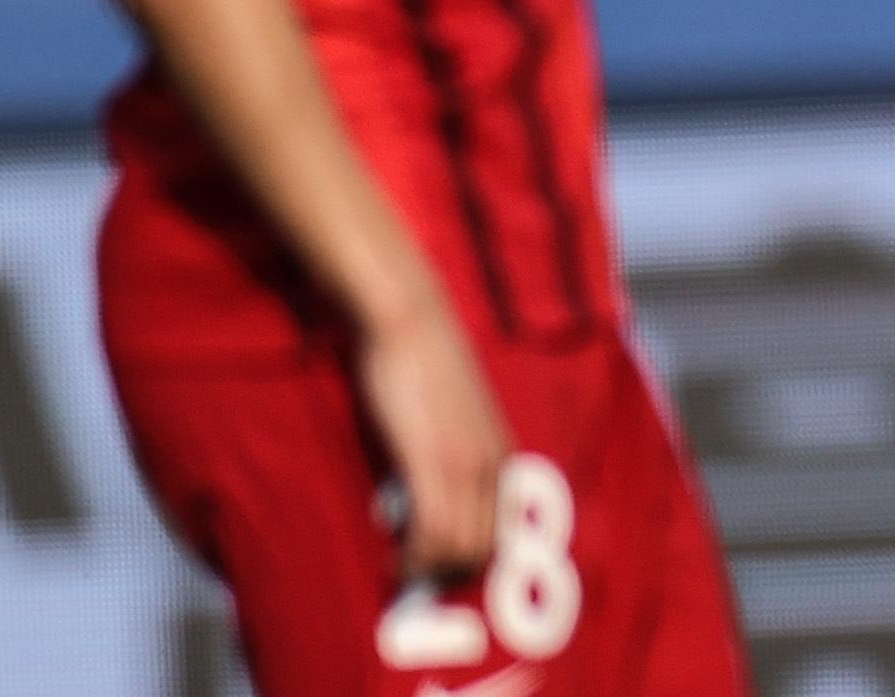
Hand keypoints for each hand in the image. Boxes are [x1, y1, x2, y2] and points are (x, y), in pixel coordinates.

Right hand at [357, 295, 511, 578]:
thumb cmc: (420, 359)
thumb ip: (450, 450)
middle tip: (412, 576)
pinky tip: (392, 560)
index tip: (436, 567)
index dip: (469, 558)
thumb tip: (424, 493)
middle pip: (485, 548)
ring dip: (427, 571)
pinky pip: (432, 534)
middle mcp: (493, 462)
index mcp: (502, 451)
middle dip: (449, 573)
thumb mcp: (451, 414)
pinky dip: (413, 560)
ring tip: (398, 569)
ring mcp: (465, 464)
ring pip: (460, 549)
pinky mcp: (432, 462)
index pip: (502, 529)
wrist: (407, 319)